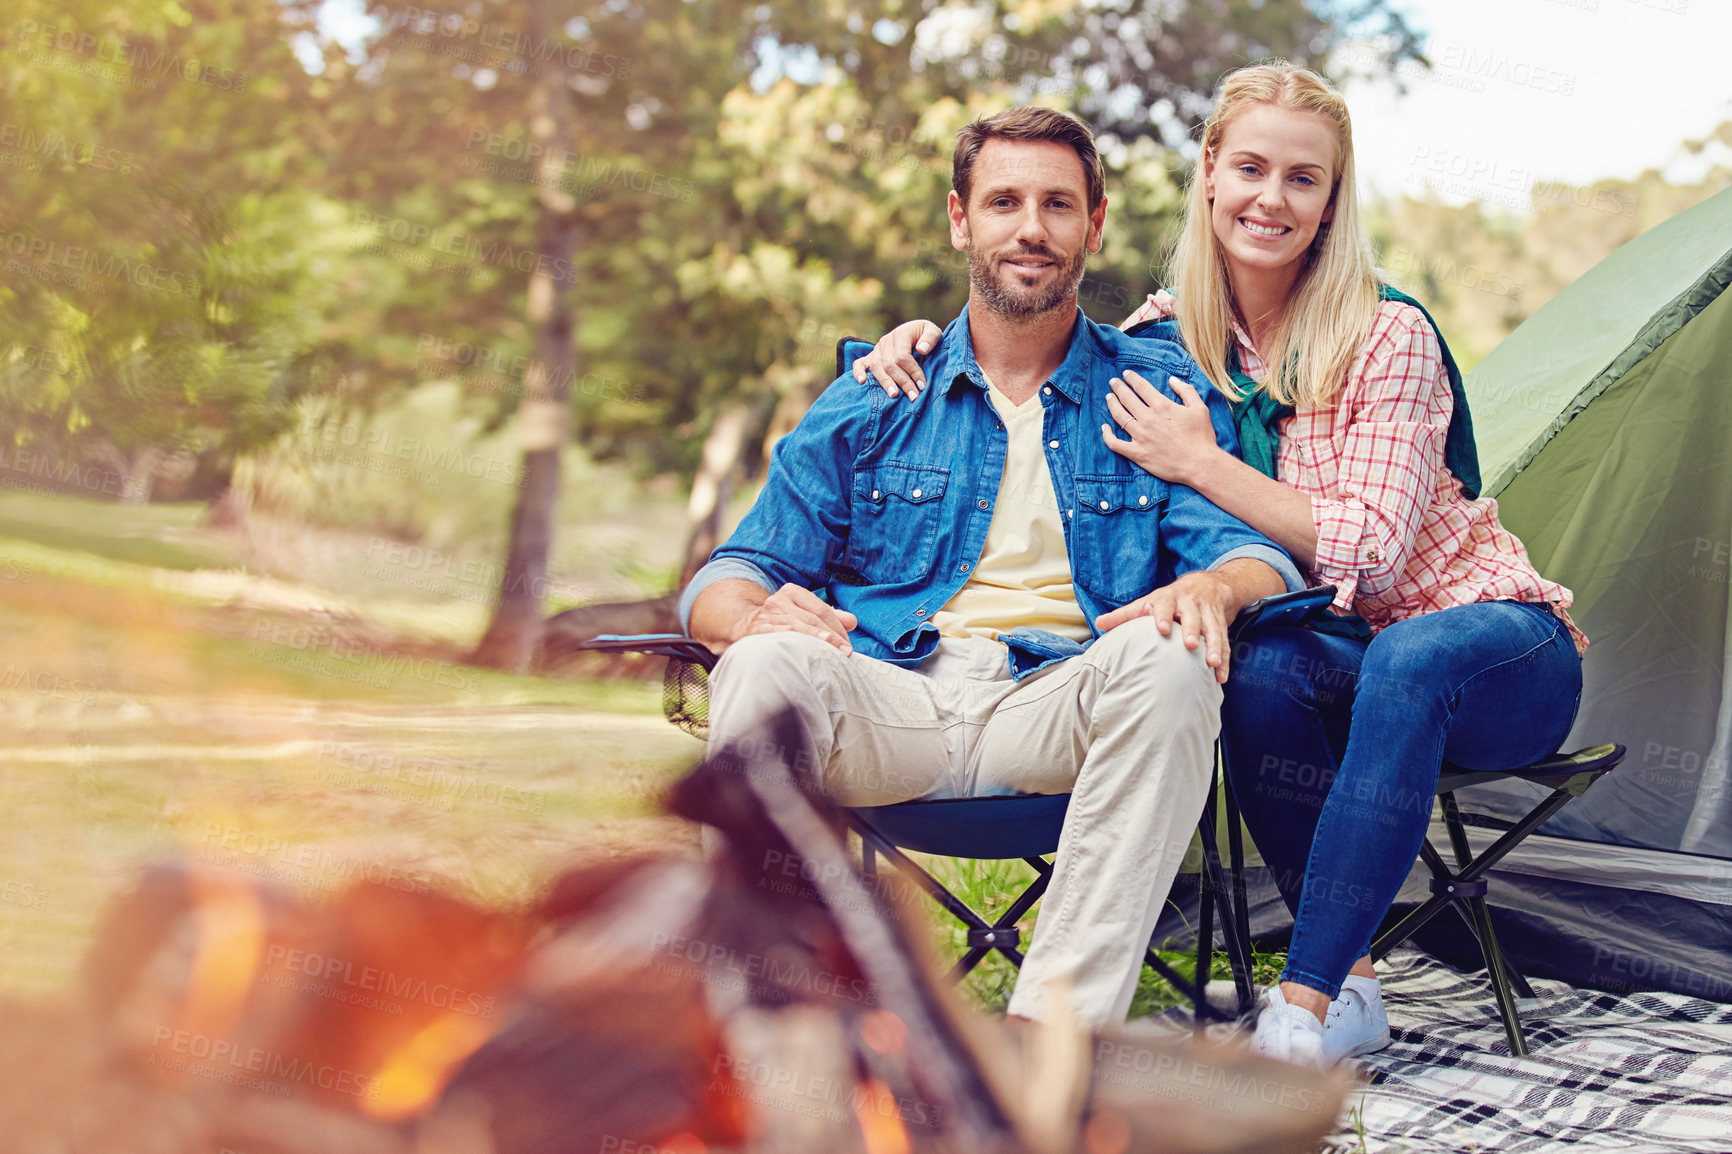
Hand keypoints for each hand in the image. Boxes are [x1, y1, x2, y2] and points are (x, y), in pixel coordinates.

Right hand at [738, 583, 857, 652]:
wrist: (741, 625)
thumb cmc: (780, 621)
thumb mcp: (803, 613)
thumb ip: (828, 616)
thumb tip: (853, 621)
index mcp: (793, 592)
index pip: (821, 609)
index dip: (837, 627)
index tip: (848, 644)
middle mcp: (779, 599)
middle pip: (812, 618)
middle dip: (831, 636)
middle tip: (845, 652)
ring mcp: (767, 614)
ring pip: (797, 626)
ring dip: (815, 639)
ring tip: (831, 649)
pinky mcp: (757, 628)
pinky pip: (777, 634)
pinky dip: (791, 639)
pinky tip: (801, 648)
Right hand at [852, 320, 942, 399]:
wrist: (915, 333)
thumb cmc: (925, 336)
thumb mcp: (933, 331)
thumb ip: (931, 338)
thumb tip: (921, 349)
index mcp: (900, 334)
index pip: (903, 356)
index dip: (912, 371)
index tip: (922, 385)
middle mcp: (886, 341)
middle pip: (890, 364)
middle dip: (902, 382)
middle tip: (913, 396)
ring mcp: (876, 349)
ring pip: (876, 367)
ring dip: (885, 383)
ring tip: (894, 395)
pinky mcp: (870, 357)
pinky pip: (859, 364)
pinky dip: (858, 372)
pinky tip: (862, 382)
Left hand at [1094, 570, 1239, 682]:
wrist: (1208, 584)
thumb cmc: (1170, 599)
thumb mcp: (1148, 601)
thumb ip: (1126, 614)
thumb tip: (1099, 623)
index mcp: (1169, 598)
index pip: (1165, 605)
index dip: (1163, 616)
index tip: (1161, 629)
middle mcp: (1190, 603)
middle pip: (1192, 616)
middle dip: (1192, 629)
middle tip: (1190, 645)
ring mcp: (1207, 613)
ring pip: (1213, 629)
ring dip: (1213, 646)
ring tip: (1211, 664)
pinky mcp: (1221, 624)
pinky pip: (1224, 642)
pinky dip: (1223, 660)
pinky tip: (1220, 677)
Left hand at [1100, 369, 1220, 485]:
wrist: (1200, 464)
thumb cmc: (1202, 436)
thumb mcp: (1199, 408)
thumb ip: (1186, 390)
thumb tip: (1172, 379)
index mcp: (1162, 406)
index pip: (1141, 387)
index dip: (1131, 378)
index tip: (1126, 374)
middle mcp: (1148, 419)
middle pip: (1127, 398)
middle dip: (1118, 387)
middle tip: (1113, 382)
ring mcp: (1140, 436)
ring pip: (1119, 416)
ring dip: (1112, 404)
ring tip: (1109, 398)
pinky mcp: (1137, 453)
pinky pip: (1115, 444)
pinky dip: (1107, 435)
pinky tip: (1104, 428)